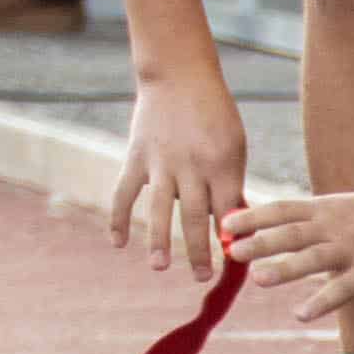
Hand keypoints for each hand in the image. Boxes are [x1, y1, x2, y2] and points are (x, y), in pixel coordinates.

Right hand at [109, 72, 254, 279]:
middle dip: (200, 250)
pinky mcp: (137, 157)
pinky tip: (118, 243)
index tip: (234, 264)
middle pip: (196, 217)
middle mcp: (192, 166)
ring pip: (160, 209)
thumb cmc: (215, 114)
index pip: (228, 212)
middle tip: (203, 278)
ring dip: (160, 240)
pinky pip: (124, 192)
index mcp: (223, 164)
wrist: (179, 75)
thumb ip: (230, 184)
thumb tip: (229, 226)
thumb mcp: (235, 145)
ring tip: (160, 267)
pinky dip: (118, 218)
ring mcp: (161, 162)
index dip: (231, 240)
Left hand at [228, 176, 353, 320]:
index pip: (282, 209)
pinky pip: (343, 288)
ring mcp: (353, 249)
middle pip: (291, 233)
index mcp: (326, 208)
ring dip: (284, 269)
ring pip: (313, 259)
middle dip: (259, 242)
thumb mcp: (344, 204)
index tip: (225, 223)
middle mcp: (334, 227)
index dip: (253, 216)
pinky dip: (321, 301)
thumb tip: (284, 226)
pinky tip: (301, 313)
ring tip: (256, 279)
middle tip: (230, 252)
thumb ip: (315, 216)